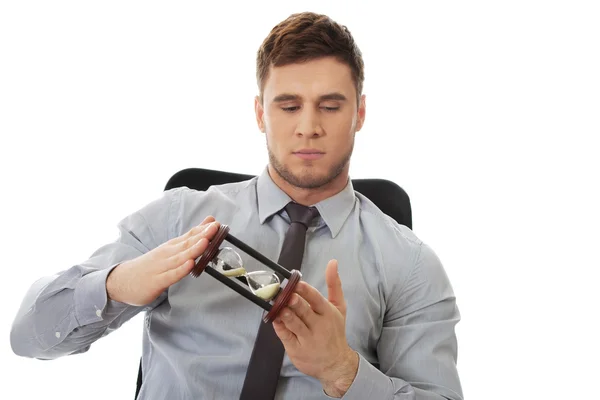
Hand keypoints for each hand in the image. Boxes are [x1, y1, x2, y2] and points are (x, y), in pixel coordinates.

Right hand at [106, 216, 219, 305]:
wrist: (121, 281)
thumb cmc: (150, 266)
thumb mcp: (169, 251)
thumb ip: (186, 242)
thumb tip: (204, 231)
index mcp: (171, 247)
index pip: (189, 235)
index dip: (203, 229)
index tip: (216, 222)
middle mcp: (167, 254)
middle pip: (187, 243)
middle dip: (202, 235)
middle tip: (215, 227)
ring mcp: (162, 267)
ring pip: (180, 257)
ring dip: (194, 249)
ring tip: (206, 241)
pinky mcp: (157, 281)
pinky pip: (171, 275)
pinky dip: (181, 270)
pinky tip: (190, 265)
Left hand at [273, 260, 358, 397]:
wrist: (336, 364)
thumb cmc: (334, 331)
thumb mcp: (339, 308)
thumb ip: (334, 285)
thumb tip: (332, 262)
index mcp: (328, 313)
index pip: (316, 299)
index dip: (305, 291)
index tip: (296, 283)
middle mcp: (319, 326)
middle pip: (304, 311)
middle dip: (293, 302)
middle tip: (284, 294)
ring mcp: (307, 339)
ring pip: (294, 324)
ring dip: (285, 314)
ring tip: (277, 307)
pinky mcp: (297, 350)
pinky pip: (286, 336)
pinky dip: (279, 326)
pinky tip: (274, 318)